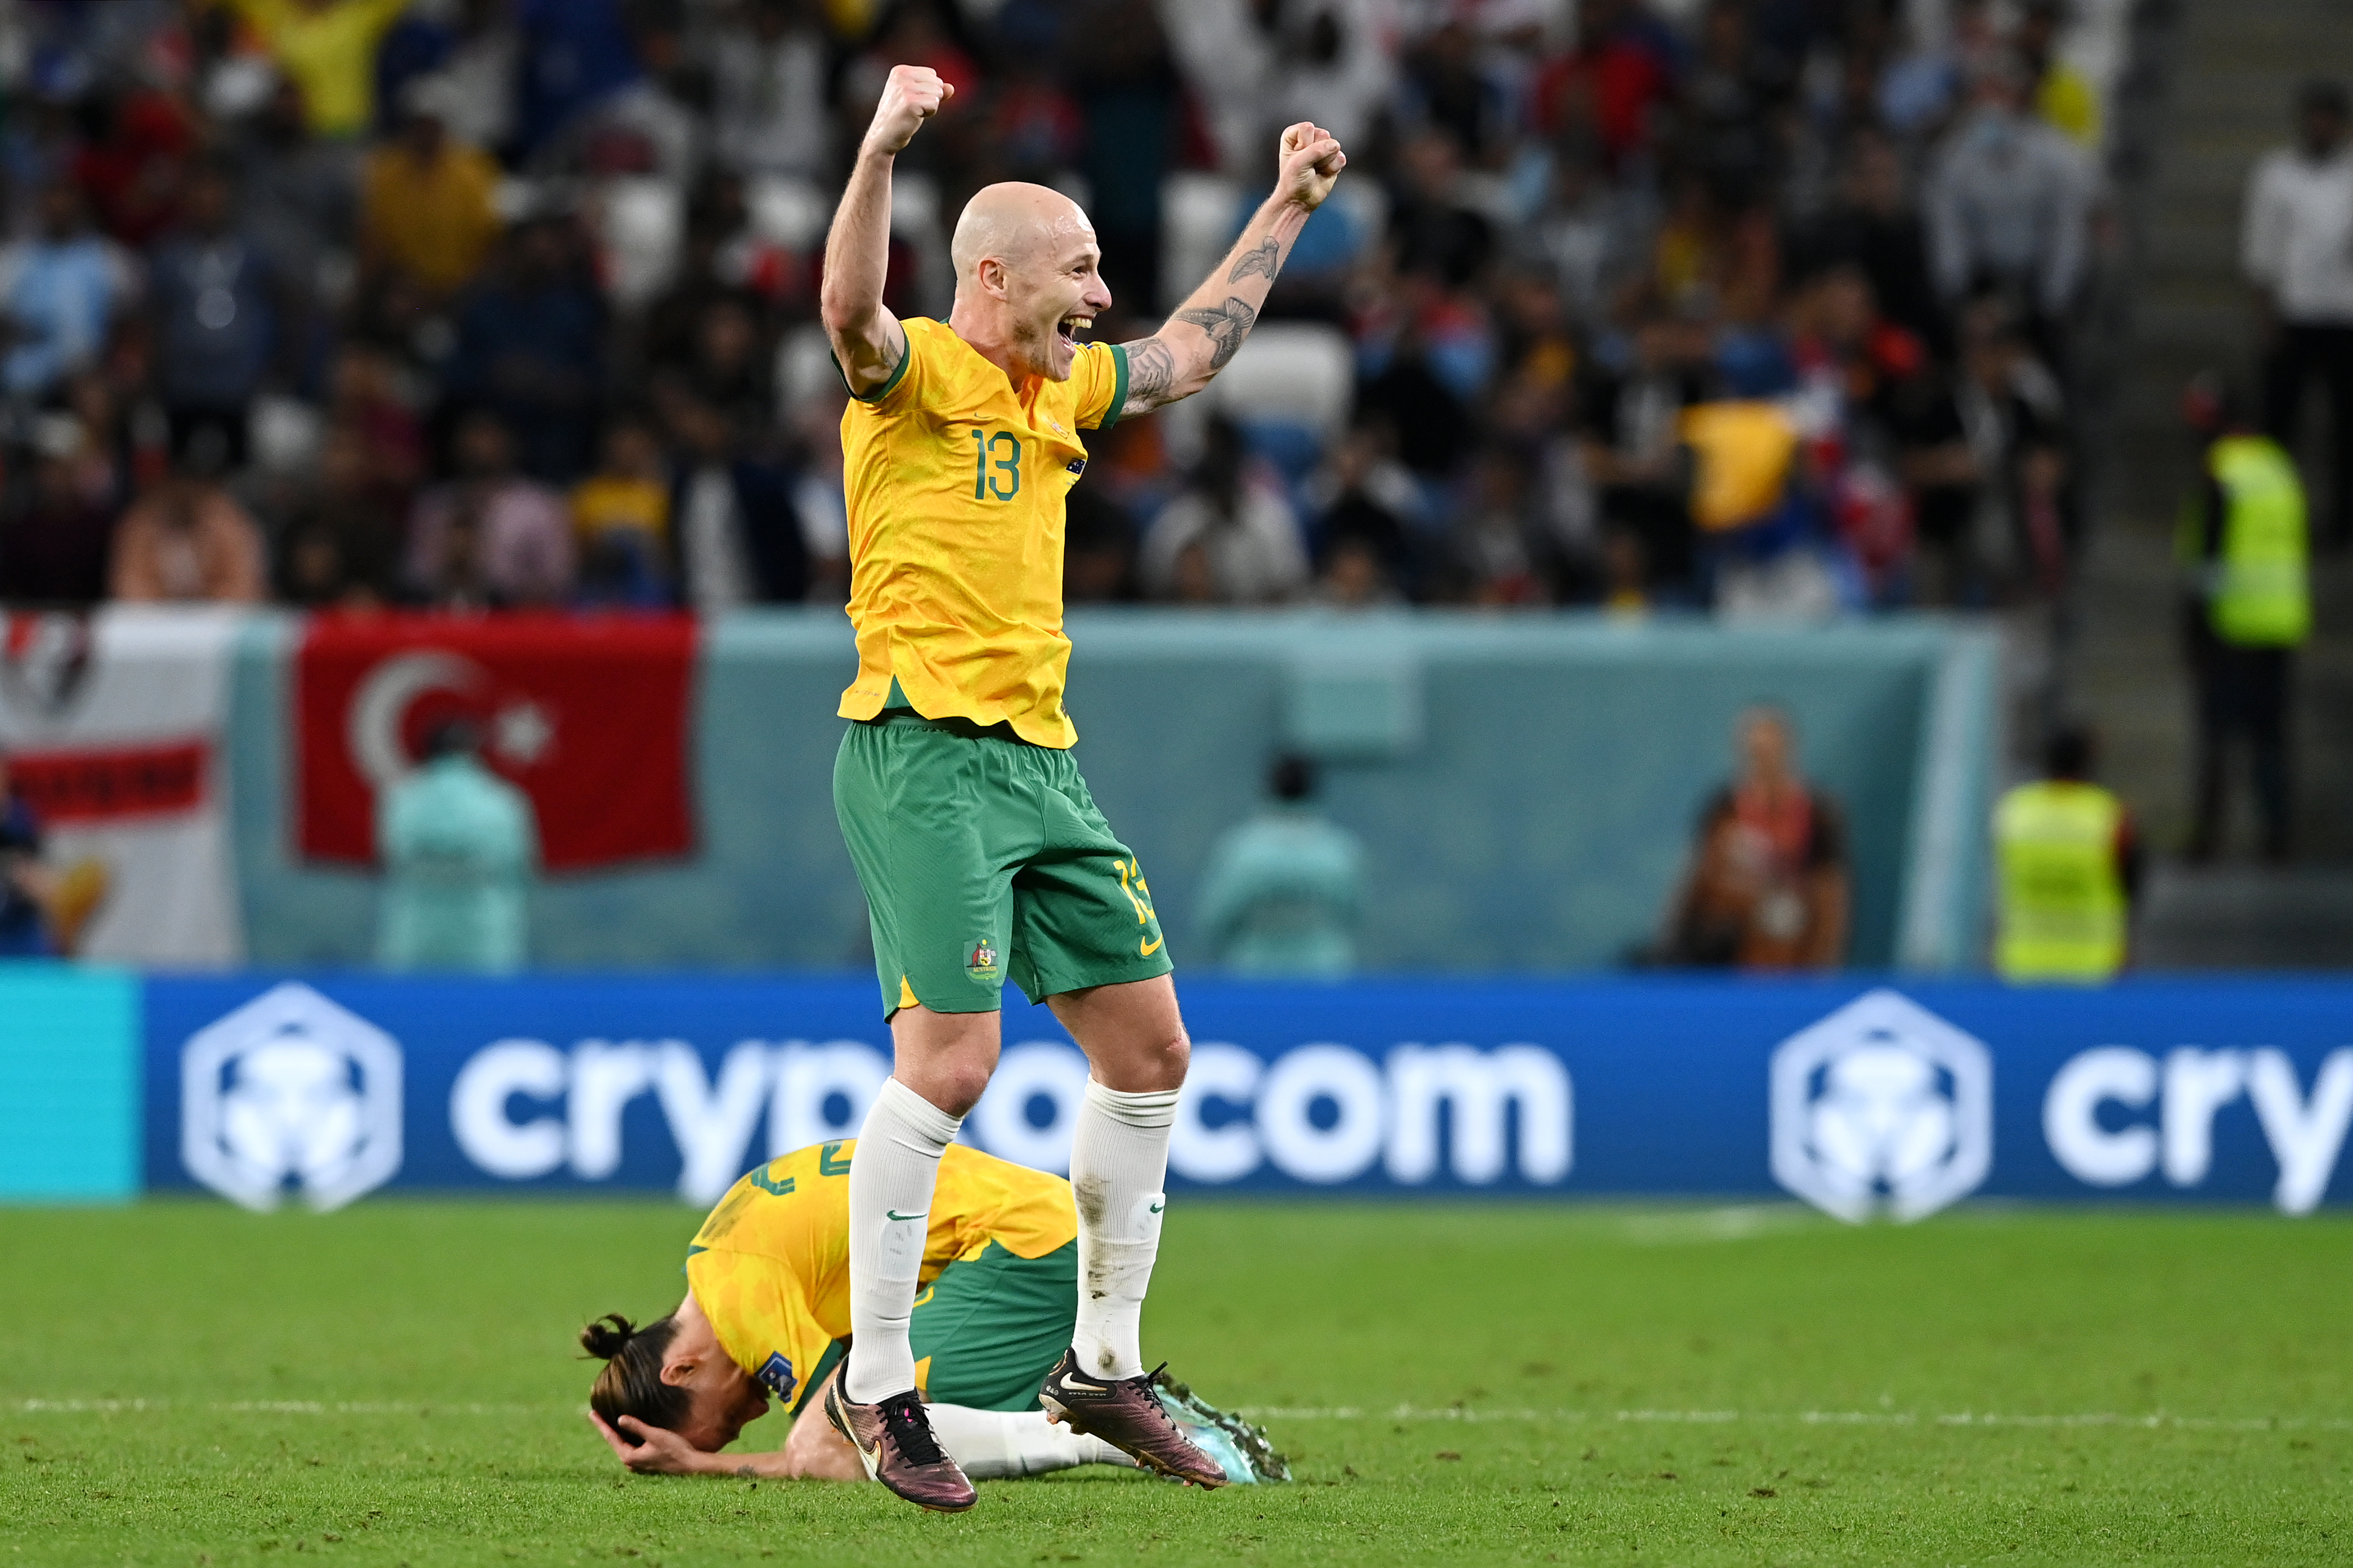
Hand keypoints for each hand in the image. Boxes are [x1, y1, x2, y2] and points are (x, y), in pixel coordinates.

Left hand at [588, 1410, 709, 1475]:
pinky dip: (626, 1437)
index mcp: (629, 1457)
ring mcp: (638, 1464)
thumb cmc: (674, 1450)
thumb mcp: (654, 1435)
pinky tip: (627, 1432)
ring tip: (607, 1421)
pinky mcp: (646, 1462)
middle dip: (606, 1428)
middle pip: (614, 1442)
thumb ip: (637, 1427)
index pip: (611, 1437)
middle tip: (596, 1415)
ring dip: (616, 1433)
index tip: (591, 1413)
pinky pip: (631, 1447)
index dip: (601, 1424)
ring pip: (623, 1445)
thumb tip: (619, 1419)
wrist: (690, 1465)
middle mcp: (631, 1463)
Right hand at [863, 64, 954, 155]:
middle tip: (913, 108)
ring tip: (913, 112)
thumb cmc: (901, 116)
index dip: (928, 90)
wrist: (883, 136)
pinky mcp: (910, 102)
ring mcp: (905, 88)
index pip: (932, 74)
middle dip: (931, 98)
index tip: (913, 100)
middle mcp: (901, 76)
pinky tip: (915, 117)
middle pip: (937, 82)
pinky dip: (929, 113)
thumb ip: (934, 90)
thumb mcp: (918, 98)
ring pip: (938, 93)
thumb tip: (951, 88)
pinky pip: (935, 103)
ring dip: (930, 107)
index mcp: (900, 70)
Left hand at [1273, 121, 1345, 212]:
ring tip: (1315, 169)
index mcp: (1295, 134)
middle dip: (1316, 153)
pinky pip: (1340, 158)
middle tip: (1308, 165)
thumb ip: (1316, 150)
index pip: (1307, 128)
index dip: (1304, 145)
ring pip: (1333, 146)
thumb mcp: (1298, 163)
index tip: (1297, 158)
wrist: (1300, 200)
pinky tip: (1324, 172)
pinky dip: (1332, 168)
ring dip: (1324, 162)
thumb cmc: (1293, 181)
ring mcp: (1323, 148)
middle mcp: (1310, 138)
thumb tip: (1335, 145)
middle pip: (1323, 134)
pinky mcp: (1334, 158)